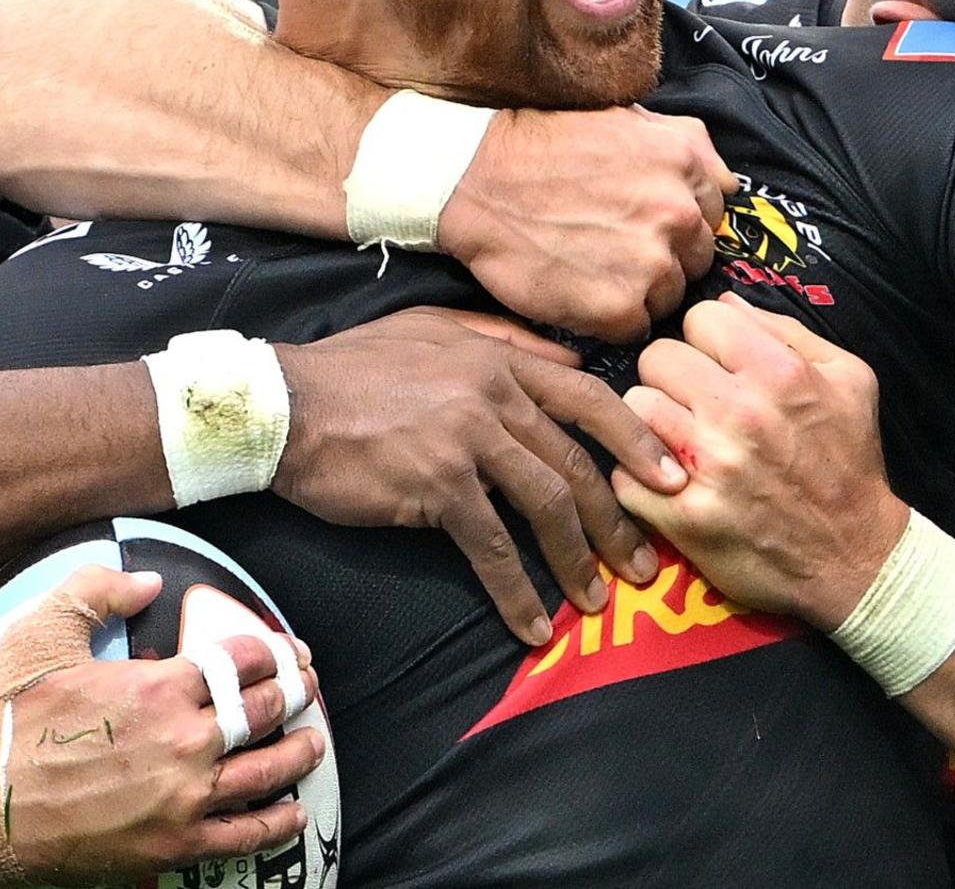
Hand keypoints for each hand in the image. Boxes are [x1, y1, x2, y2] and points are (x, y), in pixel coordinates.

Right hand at [0, 566, 322, 887]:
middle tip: (305, 688)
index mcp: (156, 687)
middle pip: (262, 710)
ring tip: (311, 741)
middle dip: (293, 694)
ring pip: (267, 770)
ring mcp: (183, 797)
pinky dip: (277, 821)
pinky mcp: (175, 844)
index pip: (240, 660)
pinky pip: (246, 833)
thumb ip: (96, 592)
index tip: (283, 651)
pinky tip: (293, 811)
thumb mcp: (40, 635)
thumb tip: (147, 579)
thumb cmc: (5, 727)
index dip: (271, 651)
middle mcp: (182, 740)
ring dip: (298, 751)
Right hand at [274, 308, 686, 643]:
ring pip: (548, 504)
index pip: (589, 396)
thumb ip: (496, 339)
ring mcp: (468, 437)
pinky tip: (531, 624)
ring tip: (594, 601)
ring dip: (576, 560)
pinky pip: (493, 547)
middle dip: (617, 519)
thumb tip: (557, 356)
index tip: (672, 478)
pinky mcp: (437, 484)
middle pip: (577, 461)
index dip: (636, 440)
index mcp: (499, 357)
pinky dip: (517, 591)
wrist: (282, 405)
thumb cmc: (350, 371)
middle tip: (642, 564)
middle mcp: (494, 393)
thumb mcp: (429, 330)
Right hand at [438, 106, 733, 341]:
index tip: (641, 222)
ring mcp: (651, 263)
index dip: (676, 222)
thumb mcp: (625, 119)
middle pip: (696, 259)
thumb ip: (687, 144)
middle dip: (663, 258)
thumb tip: (729, 183)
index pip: (712, 212)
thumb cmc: (543, 144)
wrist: (472, 178)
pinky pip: (635, 327)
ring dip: (638, 291)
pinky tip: (578, 289)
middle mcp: (679, 211)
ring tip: (591, 267)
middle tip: (612, 248)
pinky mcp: (618, 308)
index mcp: (685, 160)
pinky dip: (610, 317)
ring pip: (669, 297)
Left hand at [611, 295, 908, 630]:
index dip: (707, 338)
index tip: (717, 363)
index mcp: (779, 373)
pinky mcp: (682, 517)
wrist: (857, 558)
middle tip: (693, 402)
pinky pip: (624, 473)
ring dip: (652, 422)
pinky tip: (666, 480)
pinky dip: (638, 477)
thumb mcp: (849, 380)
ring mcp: (707, 467)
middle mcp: (739, 414)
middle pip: (656, 357)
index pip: (700, 316)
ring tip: (678, 438)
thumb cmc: (851, 462)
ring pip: (633, 408)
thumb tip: (727, 301)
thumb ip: (787, 331)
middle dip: (673, 375)